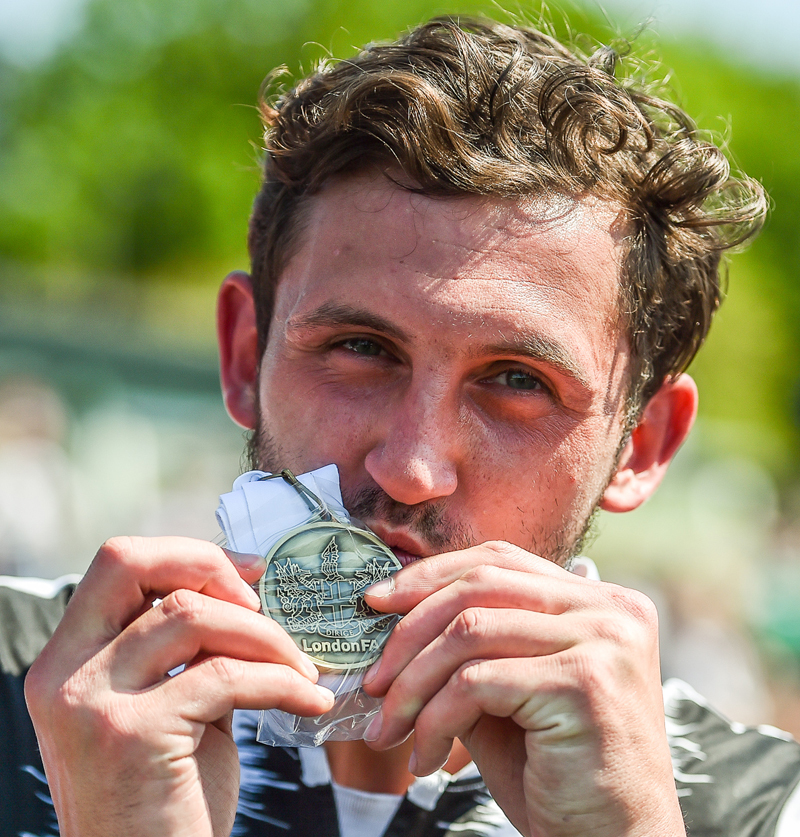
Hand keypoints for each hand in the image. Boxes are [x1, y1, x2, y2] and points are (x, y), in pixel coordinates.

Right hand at [25, 536, 333, 836]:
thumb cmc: (166, 797)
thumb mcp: (166, 708)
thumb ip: (187, 652)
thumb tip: (246, 592)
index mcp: (68, 659)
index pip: (117, 563)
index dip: (187, 556)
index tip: (247, 575)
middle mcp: (64, 673)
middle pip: (132, 563)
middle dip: (210, 566)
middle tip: (264, 600)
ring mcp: (91, 701)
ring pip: (194, 615)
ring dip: (267, 635)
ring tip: (302, 666)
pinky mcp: (133, 734)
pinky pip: (229, 676)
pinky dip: (284, 682)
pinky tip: (310, 700)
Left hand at [362, 541, 684, 836]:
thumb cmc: (555, 770)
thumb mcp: (508, 691)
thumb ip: (472, 646)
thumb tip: (394, 609)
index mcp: (598, 599)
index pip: (499, 560)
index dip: (431, 575)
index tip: (377, 600)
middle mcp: (609, 609)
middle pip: (479, 586)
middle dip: (409, 630)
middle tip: (372, 678)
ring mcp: (602, 641)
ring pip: (469, 633)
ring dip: (412, 684)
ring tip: (389, 727)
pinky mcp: (583, 683)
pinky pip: (476, 683)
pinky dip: (435, 719)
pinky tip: (426, 757)